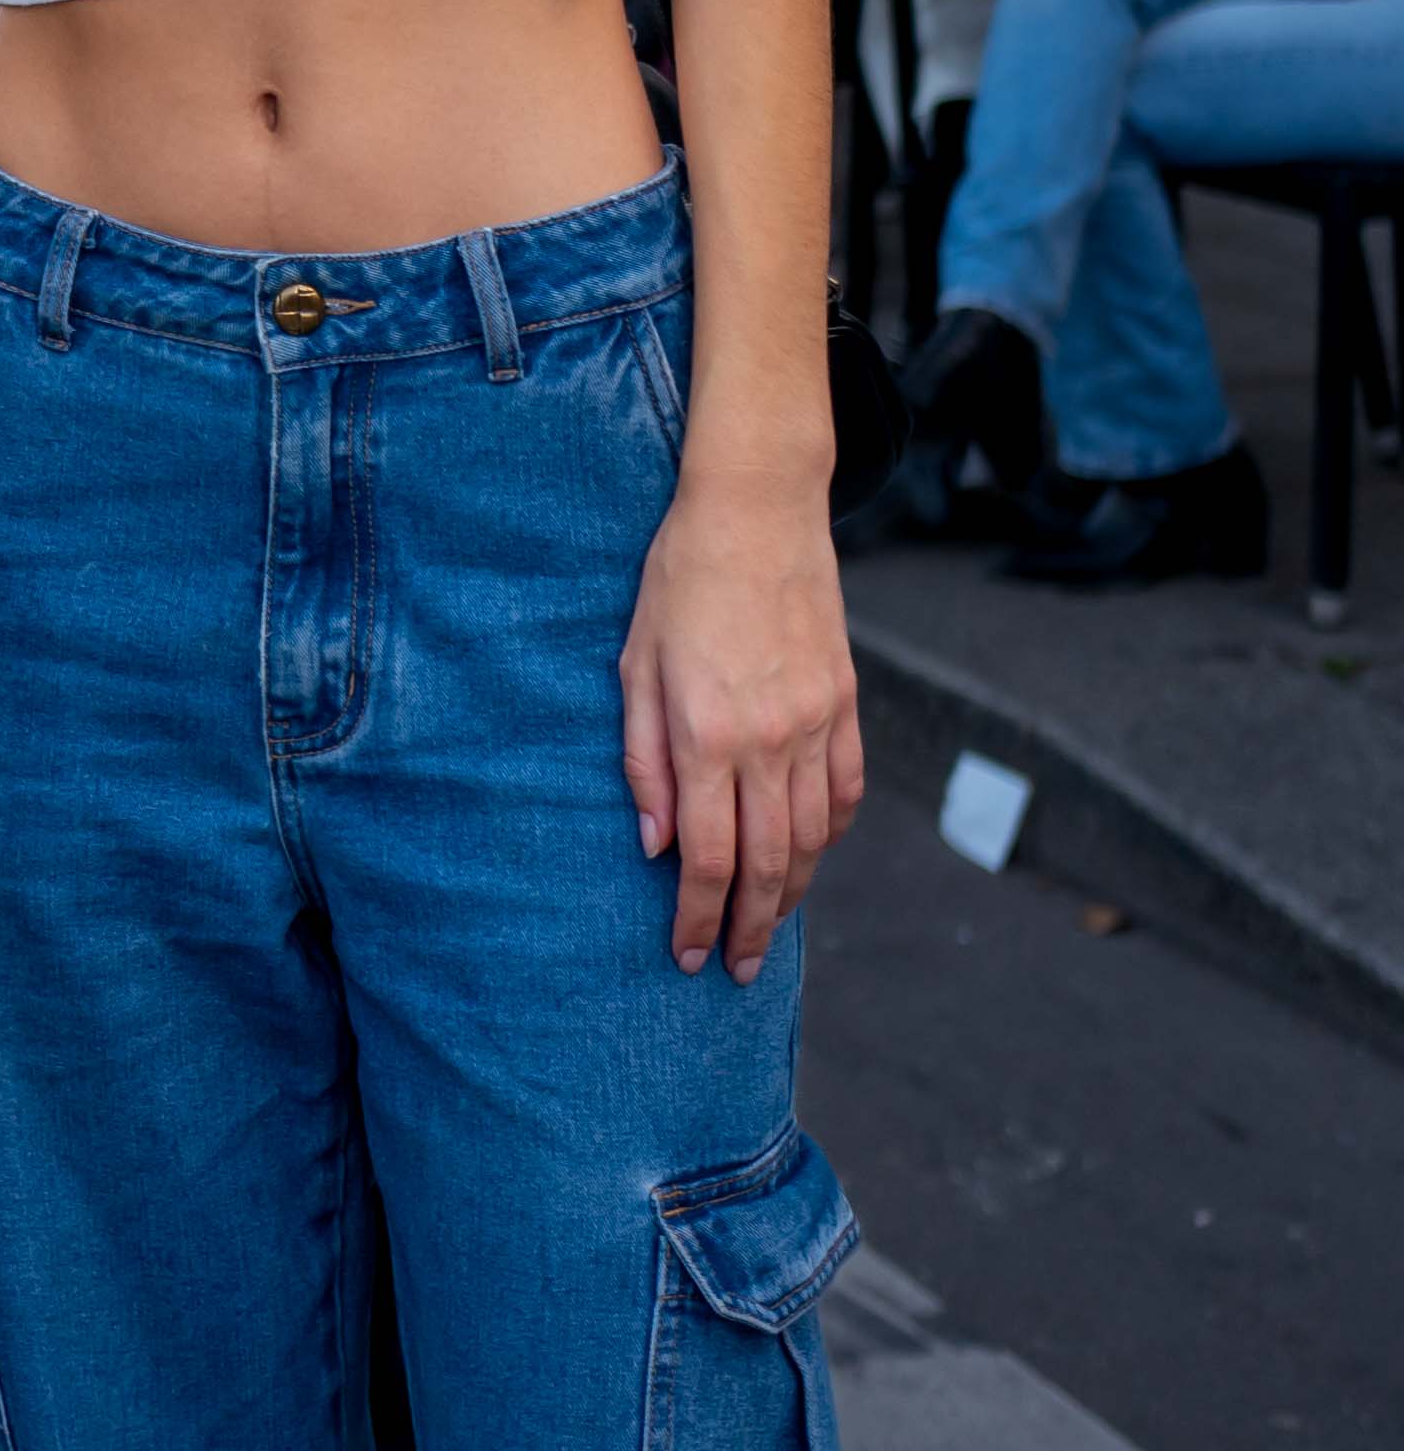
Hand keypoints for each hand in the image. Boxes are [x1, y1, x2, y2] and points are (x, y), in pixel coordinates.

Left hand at [622, 473, 862, 984]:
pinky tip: (811, 852)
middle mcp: (768, 741)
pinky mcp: (846, 704)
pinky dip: (830, 834)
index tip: (689, 955)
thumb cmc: (679, 579)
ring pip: (813, 839)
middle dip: (751, 928)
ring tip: (771, 924)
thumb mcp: (635, 662)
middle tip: (739, 970)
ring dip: (792, 892)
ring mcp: (816, 724)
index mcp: (706, 735)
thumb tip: (653, 843)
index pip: (708, 858)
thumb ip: (642, 757)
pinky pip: (846, 792)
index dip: (699, 918)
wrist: (756, 511)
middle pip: (769, 866)